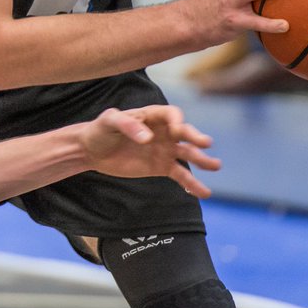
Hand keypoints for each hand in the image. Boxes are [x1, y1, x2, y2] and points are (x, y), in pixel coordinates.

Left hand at [81, 106, 219, 196]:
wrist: (92, 150)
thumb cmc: (100, 130)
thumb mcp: (108, 122)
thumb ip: (127, 125)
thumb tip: (148, 138)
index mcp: (151, 116)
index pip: (172, 114)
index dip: (176, 121)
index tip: (176, 130)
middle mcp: (163, 132)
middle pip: (185, 133)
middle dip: (196, 137)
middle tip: (206, 143)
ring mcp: (164, 150)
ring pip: (188, 154)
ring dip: (202, 159)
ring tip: (215, 165)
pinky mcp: (161, 167)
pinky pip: (180, 175)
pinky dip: (192, 184)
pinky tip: (204, 192)